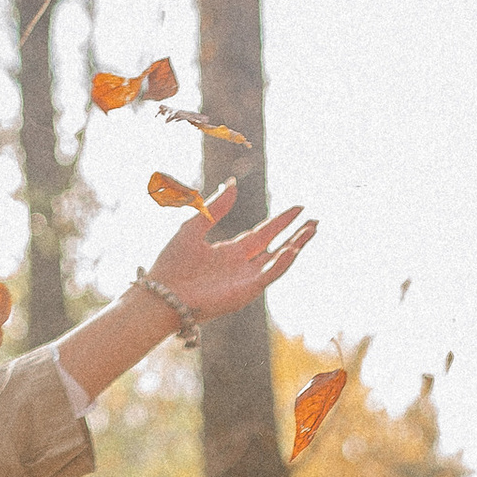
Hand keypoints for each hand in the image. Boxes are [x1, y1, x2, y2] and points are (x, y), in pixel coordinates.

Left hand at [150, 190, 315, 324]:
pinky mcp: (243, 293)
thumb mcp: (194, 225)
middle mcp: (241, 267)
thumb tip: (233, 182)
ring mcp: (244, 281)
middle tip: (315, 221)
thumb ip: (216, 207)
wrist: (161, 294)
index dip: (281, 221)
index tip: (299, 208)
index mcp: (229, 253)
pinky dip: (281, 263)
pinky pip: (268, 276)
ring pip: (277, 261)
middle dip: (296, 235)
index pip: (263, 235)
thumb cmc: (171, 264)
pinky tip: (292, 248)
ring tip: (312, 231)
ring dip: (296, 246)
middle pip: (276, 248)